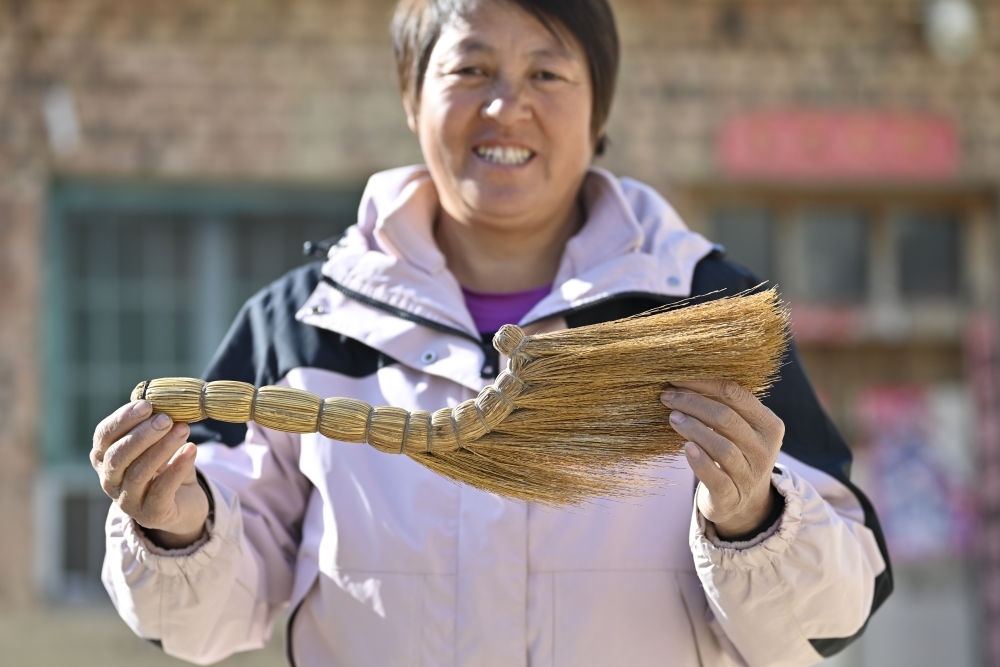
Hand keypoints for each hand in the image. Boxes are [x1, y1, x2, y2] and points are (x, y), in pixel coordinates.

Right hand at [91, 400, 209, 548]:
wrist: (185, 502)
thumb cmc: (166, 465)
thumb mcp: (160, 442)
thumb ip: (160, 426)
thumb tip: (171, 402)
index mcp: (105, 456)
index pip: (104, 436)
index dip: (123, 419)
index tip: (147, 404)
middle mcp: (109, 479)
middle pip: (117, 456)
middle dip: (141, 435)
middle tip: (166, 419)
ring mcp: (127, 500)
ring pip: (138, 473)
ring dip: (161, 449)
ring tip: (183, 429)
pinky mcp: (150, 514)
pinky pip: (160, 491)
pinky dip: (176, 468)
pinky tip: (190, 450)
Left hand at [660, 380, 783, 538]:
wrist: (744, 502)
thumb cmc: (736, 453)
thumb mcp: (740, 429)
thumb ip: (723, 406)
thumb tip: (683, 379)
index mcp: (769, 425)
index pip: (735, 395)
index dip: (703, 383)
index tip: (676, 377)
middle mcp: (764, 450)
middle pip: (726, 418)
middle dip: (693, 403)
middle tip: (667, 397)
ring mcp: (750, 476)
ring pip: (722, 447)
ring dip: (693, 428)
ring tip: (672, 417)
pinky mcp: (732, 498)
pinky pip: (717, 478)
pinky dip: (700, 462)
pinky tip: (686, 447)